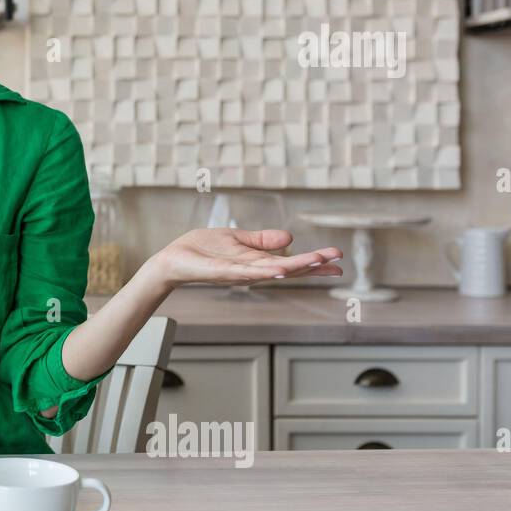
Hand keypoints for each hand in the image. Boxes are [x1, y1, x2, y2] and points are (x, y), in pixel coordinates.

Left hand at [152, 228, 341, 288]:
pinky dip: (262, 271)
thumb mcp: (237, 238)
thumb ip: (262, 240)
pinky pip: (245, 272)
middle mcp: (252, 270)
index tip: (336, 259)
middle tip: (338, 263)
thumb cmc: (201, 250)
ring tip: (317, 262)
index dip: (313, 262)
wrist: (173, 259)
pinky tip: (278, 270)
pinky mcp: (222, 271)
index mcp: (257, 262)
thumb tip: (290, 238)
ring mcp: (238, 273)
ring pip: (271, 271)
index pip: (291, 263)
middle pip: (288, 270)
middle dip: (312, 266)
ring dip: (294, 268)